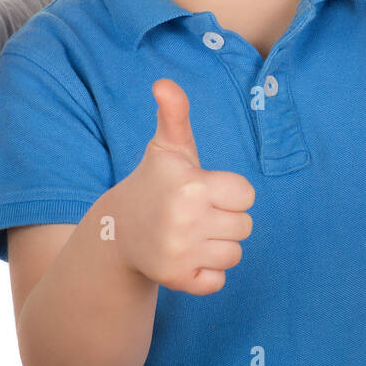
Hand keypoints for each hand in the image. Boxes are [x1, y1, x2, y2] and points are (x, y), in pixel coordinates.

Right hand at [110, 79, 254, 295]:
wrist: (118, 230)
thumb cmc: (156, 182)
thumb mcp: (167, 146)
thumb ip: (175, 113)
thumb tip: (163, 84)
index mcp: (192, 185)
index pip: (246, 195)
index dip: (230, 192)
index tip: (206, 190)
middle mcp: (185, 220)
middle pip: (245, 226)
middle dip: (226, 220)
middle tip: (198, 214)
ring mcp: (179, 252)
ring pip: (234, 254)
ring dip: (218, 246)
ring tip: (193, 234)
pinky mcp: (176, 280)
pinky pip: (218, 282)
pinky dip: (207, 273)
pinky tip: (188, 257)